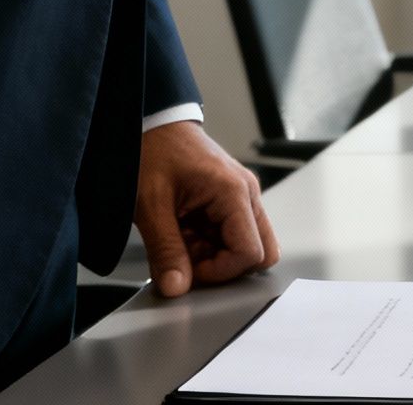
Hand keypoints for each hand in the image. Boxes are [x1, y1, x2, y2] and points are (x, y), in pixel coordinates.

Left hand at [135, 122, 279, 297]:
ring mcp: (241, 196)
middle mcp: (246, 194)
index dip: (220, 272)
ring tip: (181, 239)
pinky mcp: (230, 199)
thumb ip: (165, 250)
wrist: (152, 124)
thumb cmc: (153, 152)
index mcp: (234, 192)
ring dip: (214, 254)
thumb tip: (176, 288)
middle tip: (190, 260)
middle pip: (260, 252)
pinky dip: (209, 243)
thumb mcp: (151, 206)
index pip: (251, 253)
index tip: (189, 271)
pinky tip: (183, 231)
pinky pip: (231, 233)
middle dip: (225, 266)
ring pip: (246, 245)